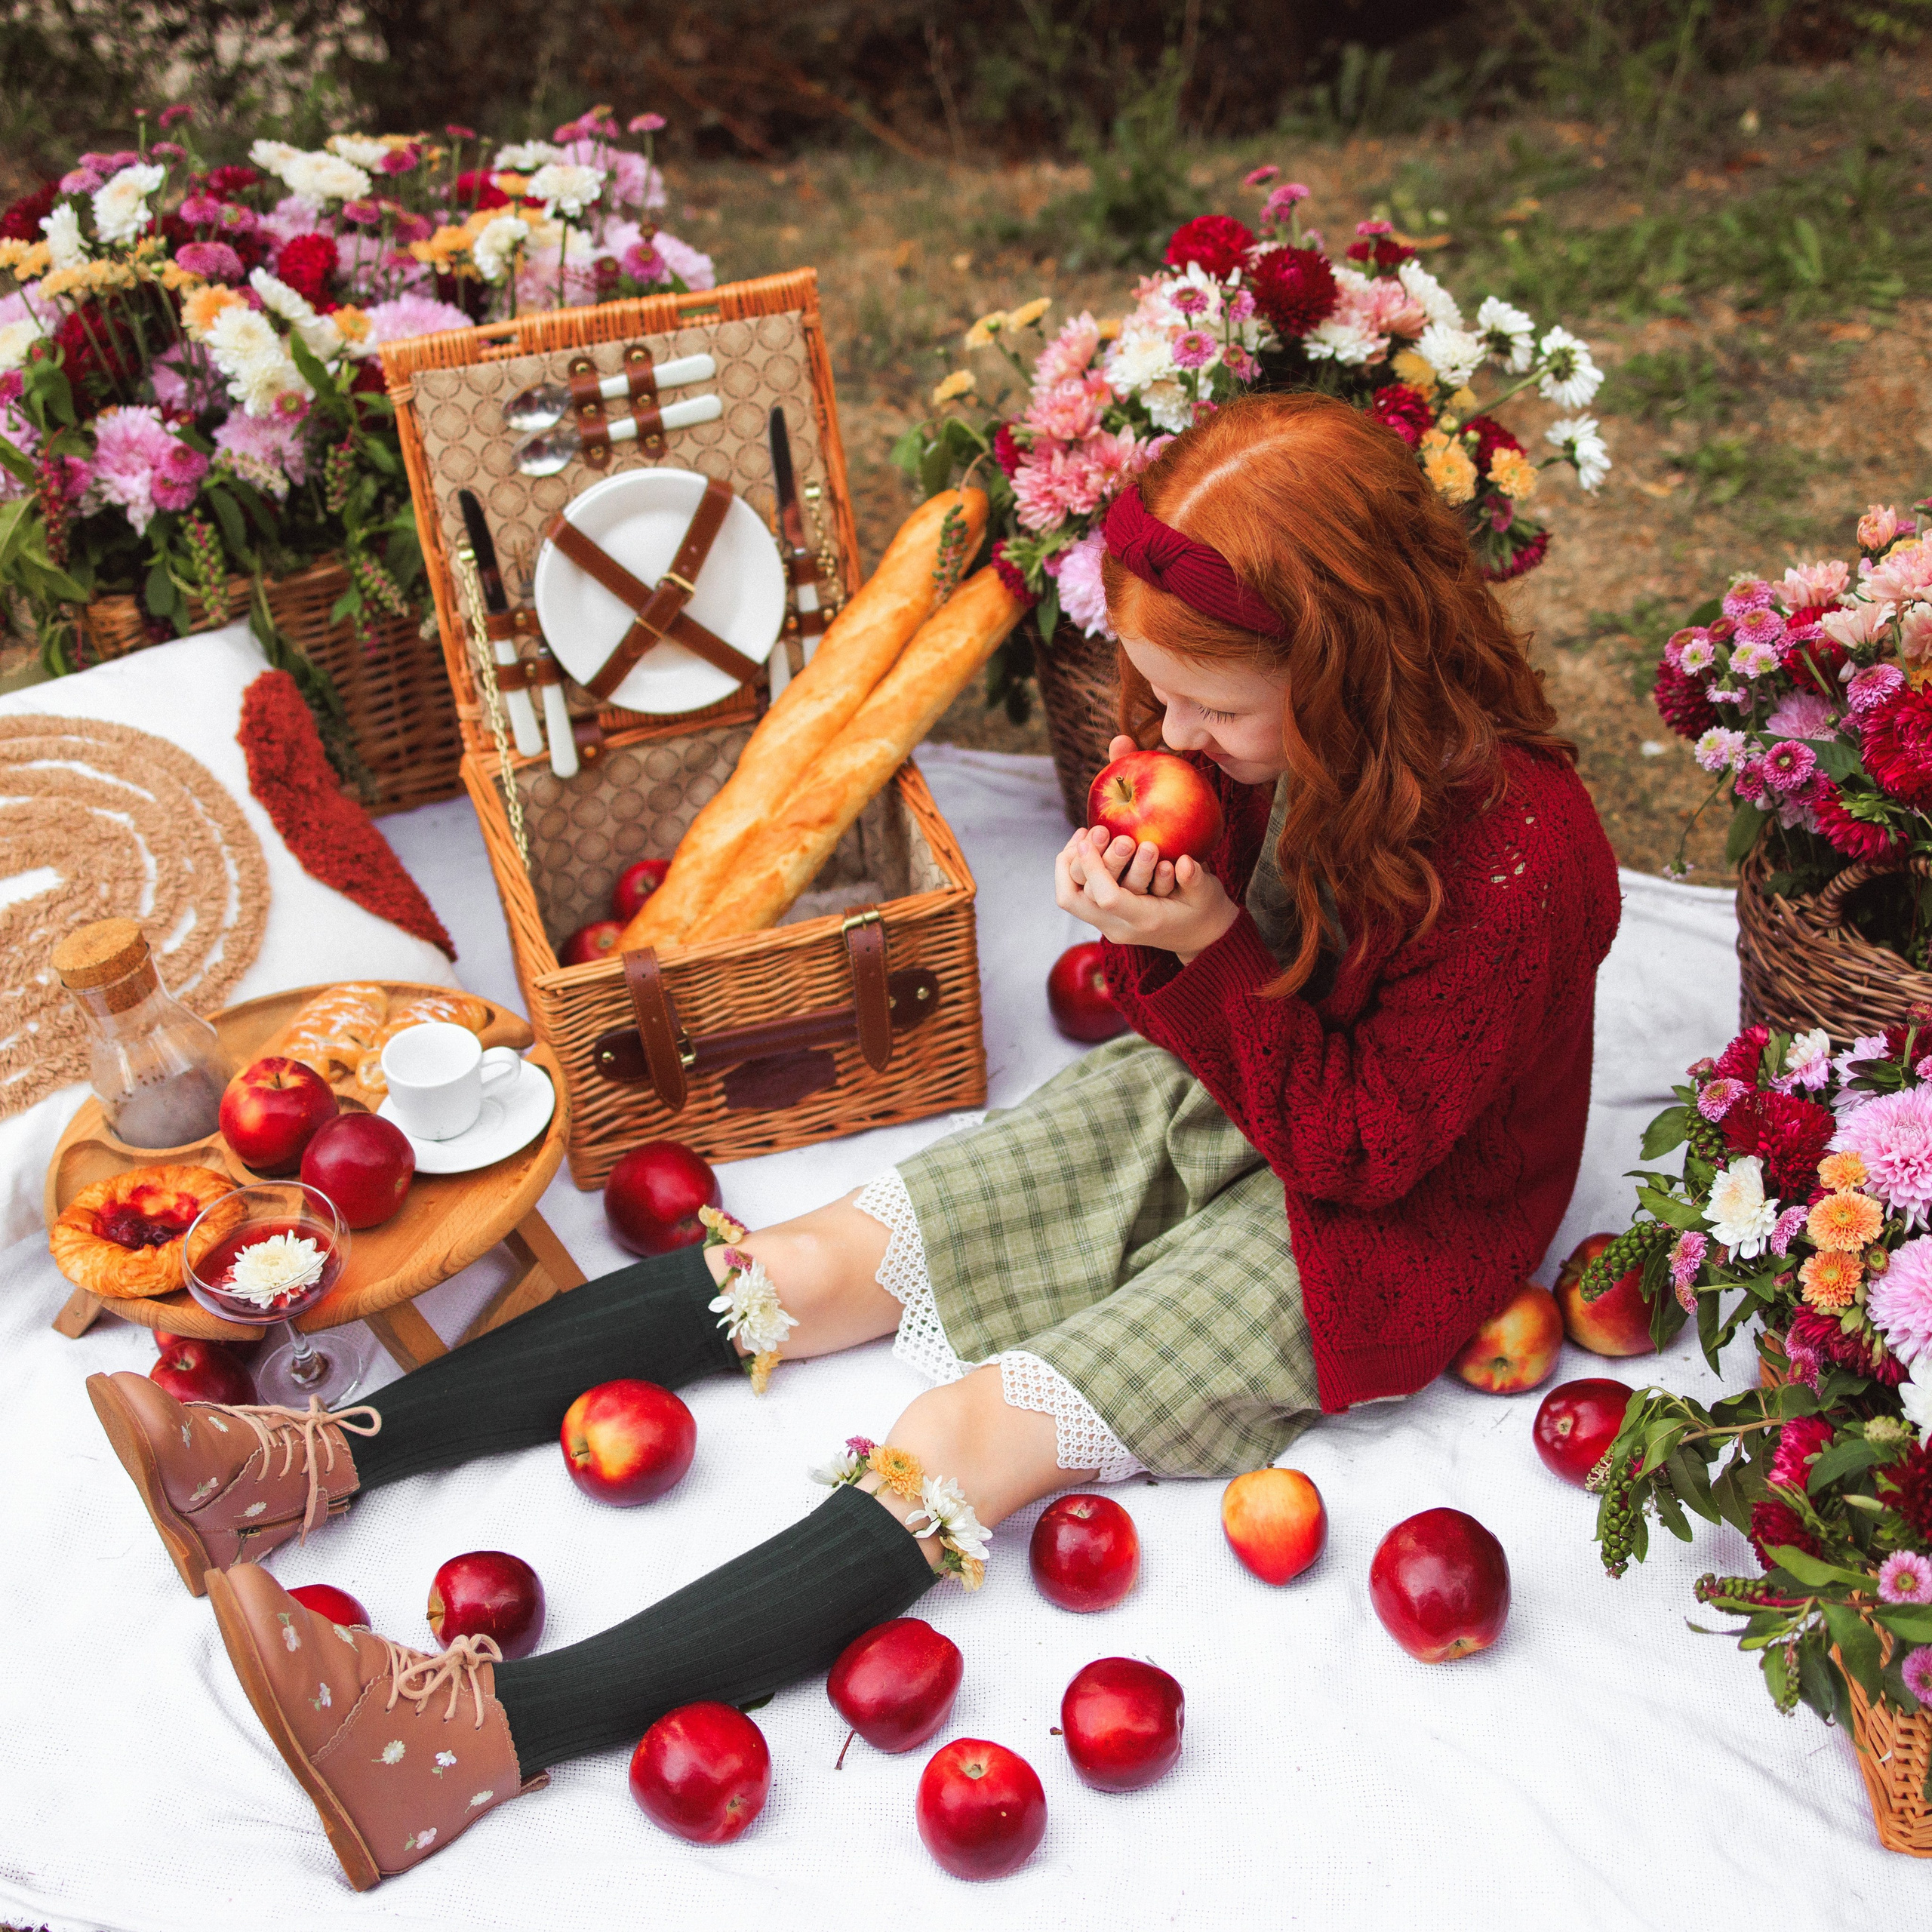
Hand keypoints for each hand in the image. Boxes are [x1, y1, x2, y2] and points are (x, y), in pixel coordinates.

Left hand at [1055, 820, 1237, 962]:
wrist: (1197, 936)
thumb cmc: (1204, 909)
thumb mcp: (1207, 894)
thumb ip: (1195, 880)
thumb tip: (1184, 861)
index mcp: (1145, 920)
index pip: (1109, 899)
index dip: (1096, 868)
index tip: (1092, 839)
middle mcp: (1120, 927)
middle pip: (1081, 899)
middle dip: (1082, 861)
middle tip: (1094, 831)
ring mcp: (1108, 925)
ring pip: (1071, 899)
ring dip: (1070, 865)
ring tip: (1083, 835)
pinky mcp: (1103, 917)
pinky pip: (1075, 896)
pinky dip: (1071, 870)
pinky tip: (1082, 844)